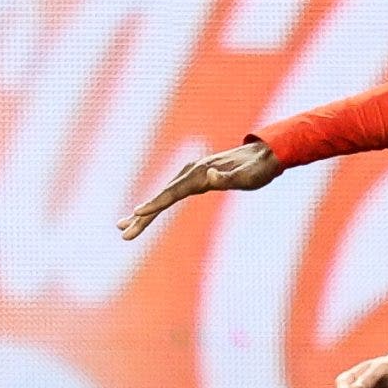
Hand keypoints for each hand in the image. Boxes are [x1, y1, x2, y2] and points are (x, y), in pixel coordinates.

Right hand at [117, 138, 280, 239]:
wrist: (264, 153)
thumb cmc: (258, 169)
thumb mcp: (248, 176)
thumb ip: (228, 177)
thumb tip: (210, 175)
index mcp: (201, 174)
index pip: (173, 192)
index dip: (155, 204)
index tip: (137, 214)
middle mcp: (192, 172)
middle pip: (163, 196)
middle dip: (142, 216)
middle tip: (123, 234)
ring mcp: (192, 174)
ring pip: (164, 195)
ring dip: (144, 212)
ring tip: (123, 226)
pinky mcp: (195, 177)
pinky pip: (171, 193)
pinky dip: (156, 203)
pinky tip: (145, 212)